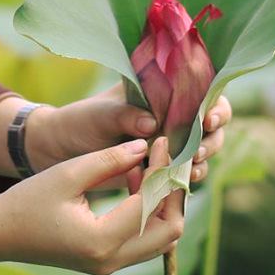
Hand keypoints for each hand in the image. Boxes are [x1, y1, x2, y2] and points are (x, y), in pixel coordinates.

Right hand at [0, 136, 185, 274]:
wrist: (1, 233)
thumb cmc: (28, 201)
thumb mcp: (68, 173)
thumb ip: (109, 160)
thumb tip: (145, 146)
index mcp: (100, 241)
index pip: (149, 203)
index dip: (161, 171)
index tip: (163, 143)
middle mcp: (111, 260)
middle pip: (169, 230)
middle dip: (174, 193)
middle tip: (168, 159)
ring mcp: (111, 265)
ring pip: (161, 238)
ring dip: (162, 203)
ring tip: (148, 167)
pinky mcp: (108, 260)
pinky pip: (144, 239)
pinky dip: (148, 212)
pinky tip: (132, 181)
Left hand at [32, 84, 232, 193]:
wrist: (60, 152)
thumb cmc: (80, 121)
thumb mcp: (99, 115)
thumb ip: (124, 115)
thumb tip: (150, 122)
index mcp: (161, 92)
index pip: (201, 91)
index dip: (213, 103)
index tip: (207, 117)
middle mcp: (170, 116)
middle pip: (212, 124)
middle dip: (212, 137)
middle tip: (198, 150)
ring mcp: (168, 143)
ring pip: (203, 150)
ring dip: (203, 159)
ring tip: (192, 166)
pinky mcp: (160, 168)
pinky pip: (184, 174)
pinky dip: (187, 178)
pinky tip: (182, 182)